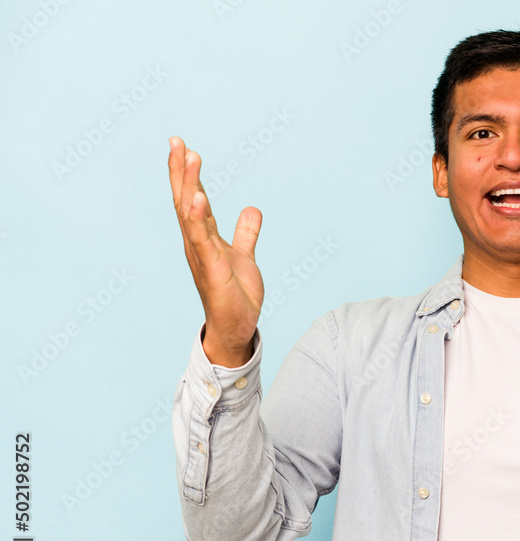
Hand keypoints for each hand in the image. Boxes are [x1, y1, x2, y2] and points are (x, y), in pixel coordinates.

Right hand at [168, 136, 263, 367]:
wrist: (235, 328)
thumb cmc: (235, 295)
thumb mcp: (244, 257)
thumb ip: (246, 234)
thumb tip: (252, 210)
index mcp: (203, 238)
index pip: (193, 199)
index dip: (188, 174)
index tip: (183, 146)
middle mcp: (196, 243)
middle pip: (185, 200)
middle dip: (180, 171)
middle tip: (176, 141)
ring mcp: (201, 255)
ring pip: (190, 214)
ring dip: (189, 185)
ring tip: (189, 157)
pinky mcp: (210, 268)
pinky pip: (202, 239)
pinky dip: (199, 218)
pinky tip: (198, 198)